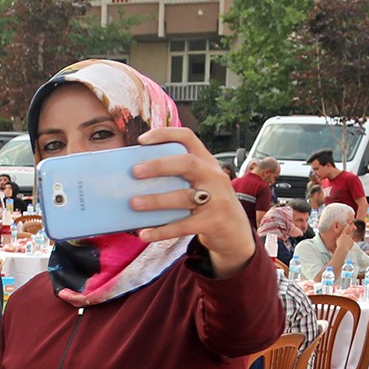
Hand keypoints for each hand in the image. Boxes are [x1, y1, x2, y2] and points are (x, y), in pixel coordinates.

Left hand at [128, 125, 253, 269]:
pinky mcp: (214, 222)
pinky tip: (144, 233)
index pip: (188, 138)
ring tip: (133, 203)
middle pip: (188, 163)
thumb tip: (132, 181)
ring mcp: (217, 199)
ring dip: (156, 200)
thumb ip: (176, 178)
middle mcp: (214, 176)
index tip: (142, 140)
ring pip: (184, 196)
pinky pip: (184, 226)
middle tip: (135, 172)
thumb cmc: (208, 204)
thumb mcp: (199, 184)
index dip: (165, 134)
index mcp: (207, 163)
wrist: (236, 232)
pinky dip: (162, 230)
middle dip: (159, 165)